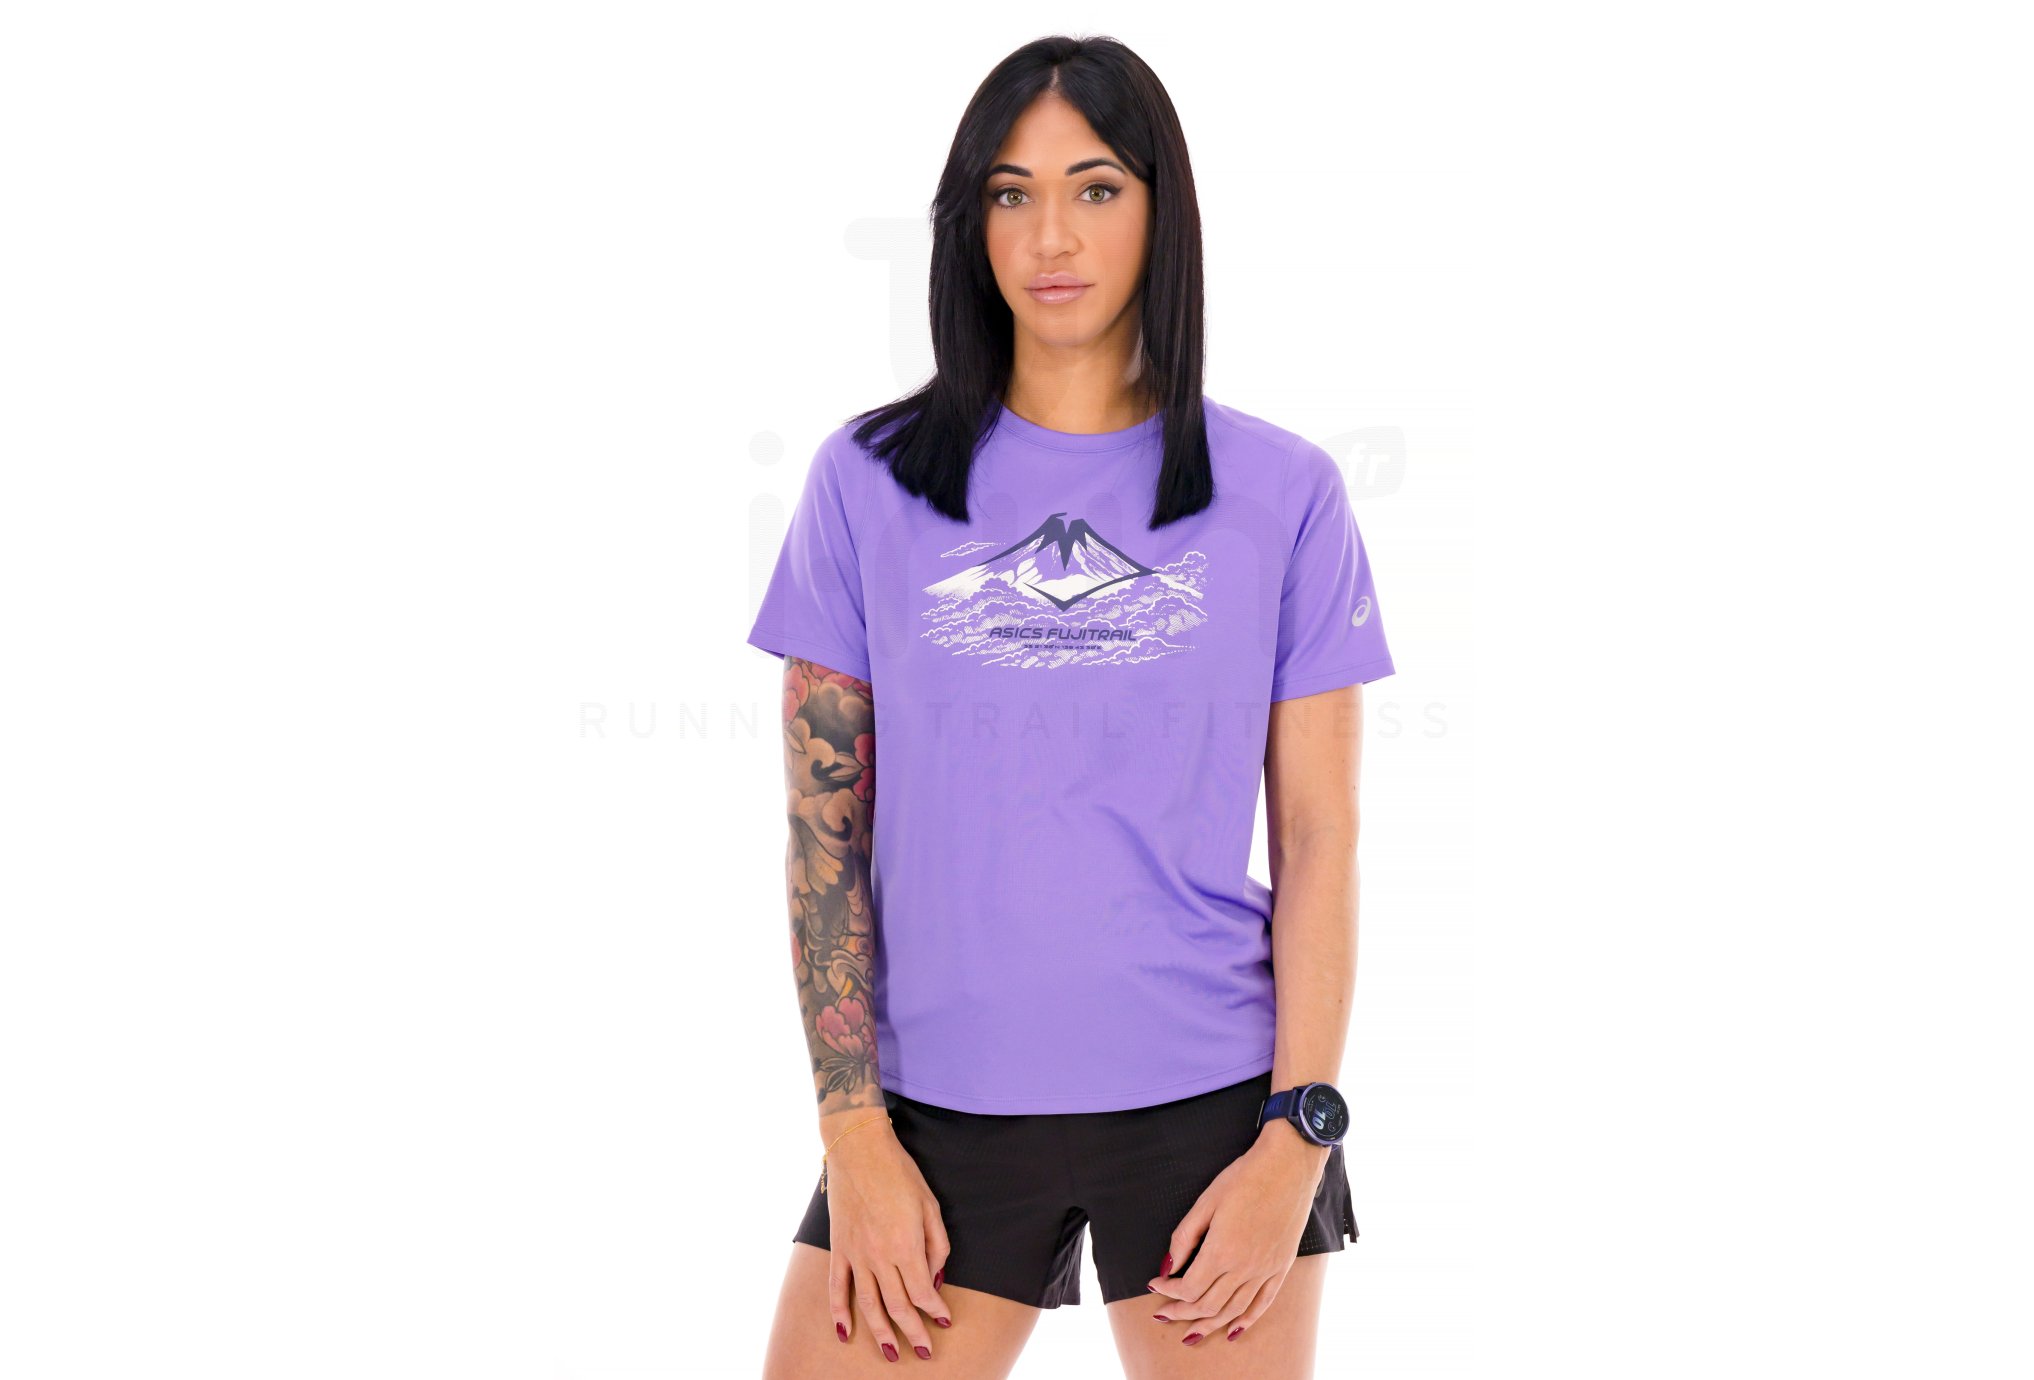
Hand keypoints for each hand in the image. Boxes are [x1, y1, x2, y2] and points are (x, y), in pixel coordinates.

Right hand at [820, 1118, 952, 1361]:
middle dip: (912, 1332)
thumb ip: (937, 1246)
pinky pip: (836, 1287)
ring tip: (891, 1354)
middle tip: (923, 1352)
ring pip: (868, 1304)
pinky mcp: (838, 1248)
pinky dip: (839, 1312)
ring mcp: (855, 1254)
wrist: (859, 1150)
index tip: (943, 1321)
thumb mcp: (930, 1205)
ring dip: (880, 1333)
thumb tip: (935, 1279)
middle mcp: (879, 1256)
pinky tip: (845, 1332)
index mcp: (906, 1245)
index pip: (922, 1293)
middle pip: (897, 1306)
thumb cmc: (900, 1173)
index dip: (934, 1311)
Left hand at [1144, 1130, 1329, 1344]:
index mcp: (1222, 1251)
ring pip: (1233, 1311)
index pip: (1189, 1288)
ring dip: (1209, 1324)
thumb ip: (1184, 1237)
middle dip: (1181, 1313)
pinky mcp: (1281, 1268)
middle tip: (1163, 1314)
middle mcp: (1245, 1268)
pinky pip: (1262, 1304)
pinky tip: (1232, 1330)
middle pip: (1208, 1306)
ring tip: (1191, 1332)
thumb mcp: (1206, 1202)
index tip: (1155, 1284)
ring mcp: (1266, 1270)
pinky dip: (1245, 1321)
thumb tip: (1168, 1266)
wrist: (1288, 1166)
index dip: (1168, 1291)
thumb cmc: (1244, 1178)